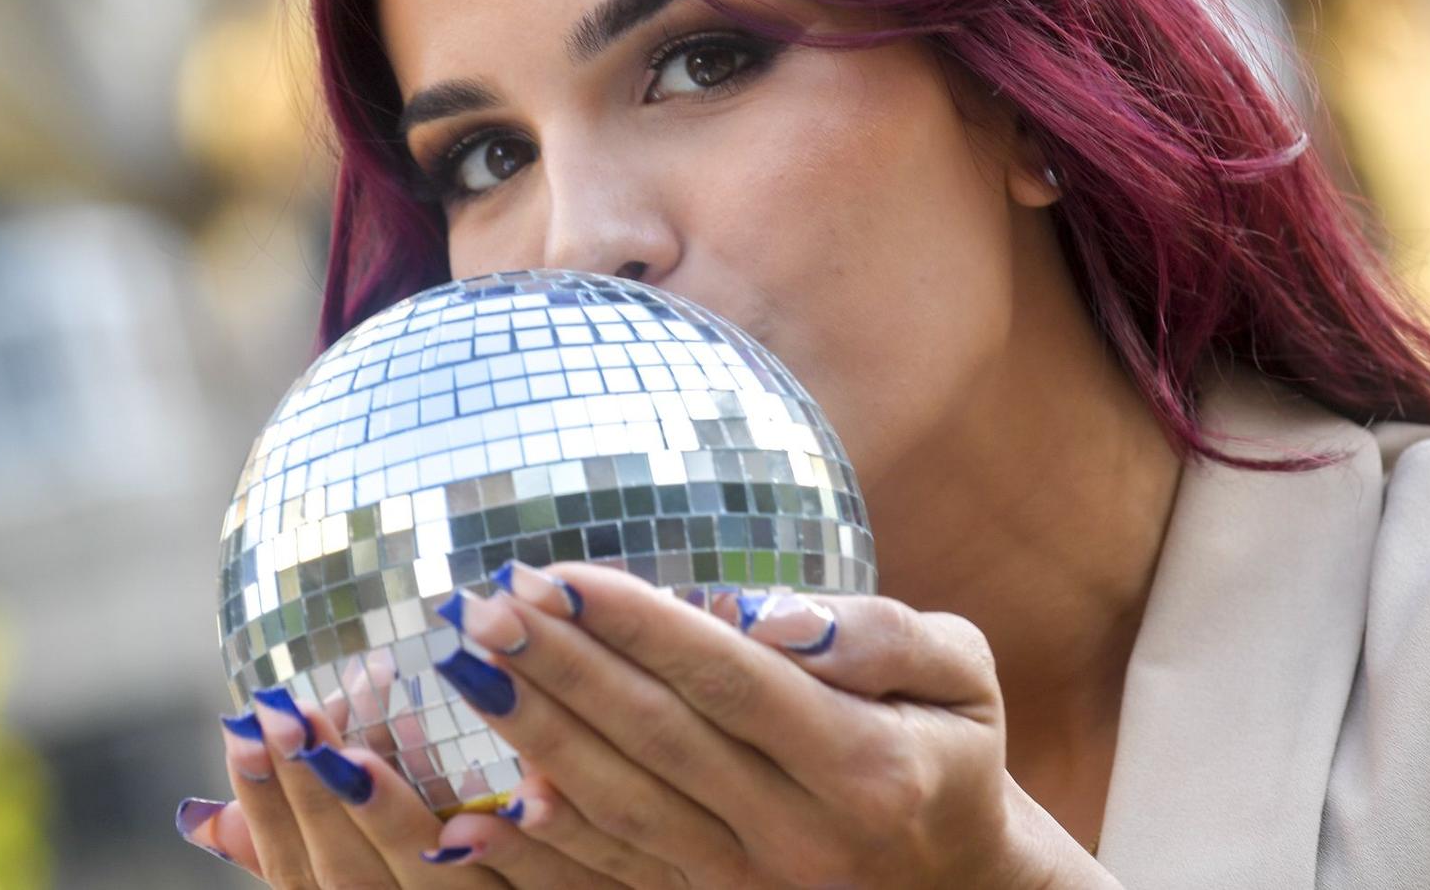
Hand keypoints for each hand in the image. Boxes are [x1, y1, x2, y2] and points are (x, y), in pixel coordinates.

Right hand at [175, 649, 618, 884]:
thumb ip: (306, 853)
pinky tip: (522, 781)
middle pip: (355, 885)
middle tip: (287, 708)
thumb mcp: (375, 879)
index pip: (304, 884)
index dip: (268, 812)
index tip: (242, 725)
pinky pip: (552, 888)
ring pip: (436, 883)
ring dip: (395, 804)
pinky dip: (528, 842)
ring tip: (374, 702)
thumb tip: (203, 818)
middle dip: (314, 799)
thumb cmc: (468, 879)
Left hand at [432, 560, 1117, 888]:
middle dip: (563, 668)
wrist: (960, 884)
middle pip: (659, 740)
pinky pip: (614, 880)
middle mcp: (799, 834)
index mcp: (863, 765)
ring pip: (623, 809)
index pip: (727, 680)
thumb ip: (880, 635)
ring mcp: (750, 883)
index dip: (638, 625)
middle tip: (483, 606)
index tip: (556, 572)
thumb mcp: (961, 672)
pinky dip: (540, 854)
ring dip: (536, 738)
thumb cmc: (951, 746)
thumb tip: (769, 617)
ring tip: (468, 667)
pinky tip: (471, 814)